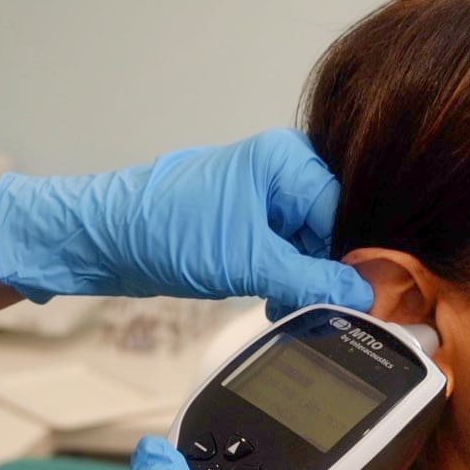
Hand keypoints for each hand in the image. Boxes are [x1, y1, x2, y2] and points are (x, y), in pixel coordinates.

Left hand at [0, 129, 371, 317]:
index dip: (356, 258)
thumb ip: (312, 281)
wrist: (103, 240)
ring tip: (288, 306)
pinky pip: (287, 255)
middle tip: (326, 310)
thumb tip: (364, 297)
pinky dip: (286, 282)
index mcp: (285, 160)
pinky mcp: (248, 225)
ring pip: (311, 248)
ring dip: (304, 283)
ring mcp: (264, 199)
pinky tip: (276, 302)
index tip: (365, 299)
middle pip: (333, 230)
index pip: (346, 212)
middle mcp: (280, 173)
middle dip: (328, 273)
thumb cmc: (163, 231)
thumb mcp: (248, 262)